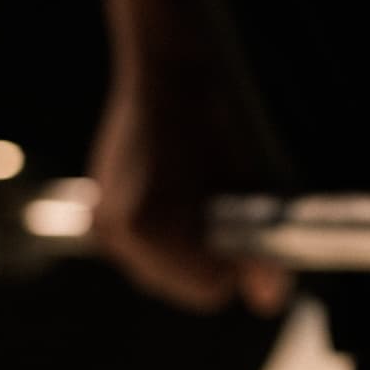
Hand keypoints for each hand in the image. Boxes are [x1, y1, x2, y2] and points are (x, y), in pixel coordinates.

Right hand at [89, 76, 290, 314]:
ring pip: (162, 269)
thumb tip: (269, 302)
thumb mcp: (251, 186)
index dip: (237, 263)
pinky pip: (143, 248)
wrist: (169, 68)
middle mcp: (116, 232)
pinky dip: (166, 233)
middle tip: (227, 206)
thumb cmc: (216, 117)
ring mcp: (103, 222)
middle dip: (210, 257)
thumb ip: (258, 251)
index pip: (208, 290)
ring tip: (202, 194)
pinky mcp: (100, 210)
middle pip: (181, 286)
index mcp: (147, 228)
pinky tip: (178, 192)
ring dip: (188, 247)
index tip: (245, 225)